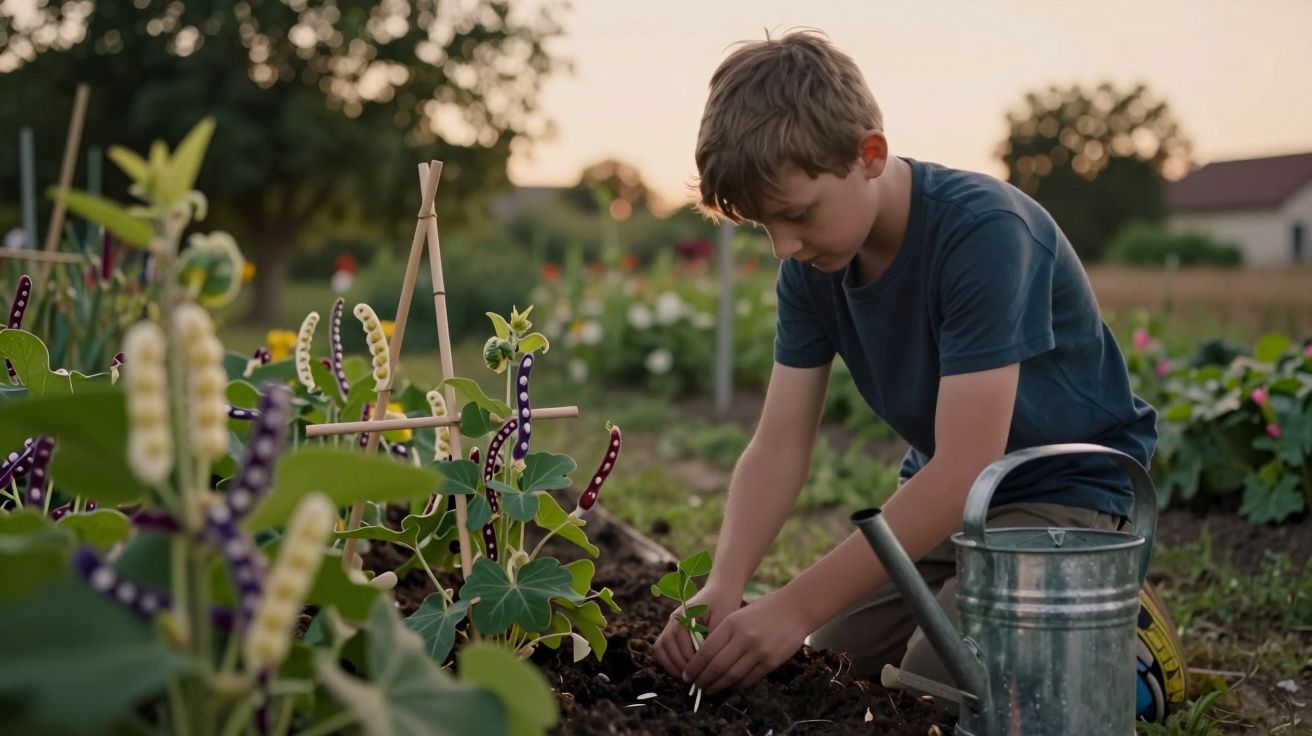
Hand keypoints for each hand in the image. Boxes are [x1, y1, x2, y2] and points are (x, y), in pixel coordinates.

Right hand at [652, 583, 741, 678]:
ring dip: (672, 665)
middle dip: (679, 665)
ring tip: (689, 677)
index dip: (689, 658)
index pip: (679, 639)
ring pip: (660, 649)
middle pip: (664, 645)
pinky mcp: (672, 631)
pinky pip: (662, 649)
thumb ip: (713, 639)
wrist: (721, 589)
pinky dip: (670, 662)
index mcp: (685, 613)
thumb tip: (705, 663)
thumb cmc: (725, 603)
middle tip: (695, 678)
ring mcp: (670, 624)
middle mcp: (673, 618)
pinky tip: (685, 670)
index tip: (703, 670)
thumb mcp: (724, 620)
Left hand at [680, 588, 809, 693]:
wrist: (796, 609)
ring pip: (732, 676)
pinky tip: (728, 687)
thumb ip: (721, 635)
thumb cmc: (763, 611)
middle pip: (716, 666)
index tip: (687, 675)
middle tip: (695, 687)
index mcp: (732, 624)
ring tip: (708, 690)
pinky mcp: (771, 662)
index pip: (706, 651)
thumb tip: (703, 659)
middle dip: (702, 680)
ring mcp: (759, 651)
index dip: (694, 667)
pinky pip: (749, 679)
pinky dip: (736, 686)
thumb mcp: (738, 616)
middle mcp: (744, 638)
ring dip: (717, 686)